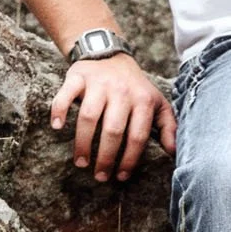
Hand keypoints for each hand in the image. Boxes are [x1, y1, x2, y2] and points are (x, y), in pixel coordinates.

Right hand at [49, 52, 176, 181]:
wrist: (110, 54)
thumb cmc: (134, 87)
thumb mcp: (157, 102)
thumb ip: (168, 126)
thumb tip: (173, 152)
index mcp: (142, 100)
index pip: (137, 135)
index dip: (129, 159)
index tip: (120, 176)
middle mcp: (121, 91)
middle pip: (112, 130)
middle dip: (106, 157)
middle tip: (100, 176)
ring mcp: (98, 83)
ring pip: (89, 116)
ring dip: (83, 143)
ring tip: (81, 163)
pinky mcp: (78, 76)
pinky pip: (66, 94)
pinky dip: (59, 110)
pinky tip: (56, 127)